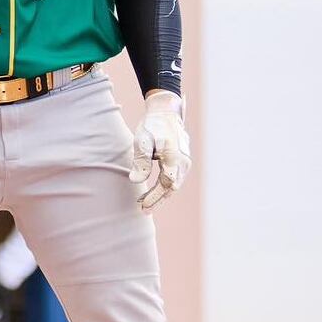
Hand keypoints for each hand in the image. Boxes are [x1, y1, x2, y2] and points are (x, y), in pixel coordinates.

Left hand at [128, 91, 190, 212]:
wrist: (166, 112)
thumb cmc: (152, 126)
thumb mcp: (142, 141)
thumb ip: (140, 161)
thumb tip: (136, 181)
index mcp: (174, 157)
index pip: (165, 184)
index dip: (154, 197)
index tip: (142, 205)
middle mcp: (183, 162)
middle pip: (171, 188)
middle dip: (157, 200)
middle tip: (142, 210)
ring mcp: (185, 162)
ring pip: (173, 185)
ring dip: (159, 195)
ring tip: (143, 202)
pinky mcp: (183, 162)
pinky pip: (174, 179)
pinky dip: (163, 187)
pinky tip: (151, 191)